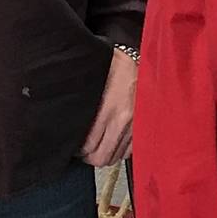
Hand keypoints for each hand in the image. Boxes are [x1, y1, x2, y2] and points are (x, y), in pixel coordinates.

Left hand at [80, 47, 136, 167]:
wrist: (141, 60)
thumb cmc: (115, 68)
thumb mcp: (95, 85)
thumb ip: (87, 108)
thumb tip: (73, 126)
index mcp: (108, 110)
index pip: (88, 146)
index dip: (78, 151)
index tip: (74, 147)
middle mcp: (123, 122)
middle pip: (101, 157)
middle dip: (90, 157)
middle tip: (83, 152)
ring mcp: (135, 126)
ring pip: (116, 157)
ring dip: (106, 155)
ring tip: (98, 147)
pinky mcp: (144, 127)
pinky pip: (130, 151)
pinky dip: (120, 150)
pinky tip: (114, 143)